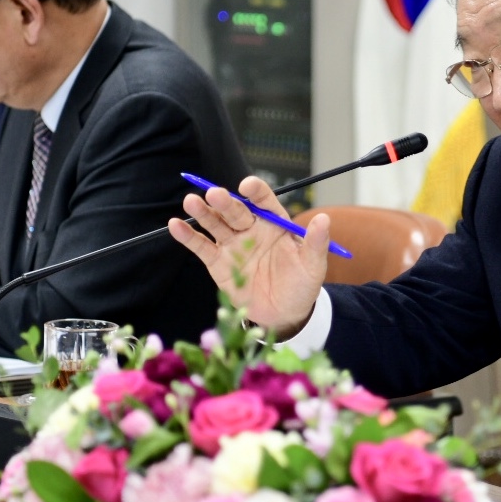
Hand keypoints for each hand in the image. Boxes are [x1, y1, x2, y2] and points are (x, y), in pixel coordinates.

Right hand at [167, 176, 328, 337]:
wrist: (284, 315)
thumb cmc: (301, 285)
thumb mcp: (313, 265)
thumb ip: (316, 242)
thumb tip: (325, 219)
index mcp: (274, 223)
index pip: (264, 201)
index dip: (256, 192)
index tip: (248, 186)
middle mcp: (251, 228)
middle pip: (236, 210)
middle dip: (225, 202)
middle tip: (214, 194)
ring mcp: (232, 244)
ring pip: (216, 223)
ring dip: (203, 212)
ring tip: (191, 202)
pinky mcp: (217, 262)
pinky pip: (201, 246)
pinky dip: (188, 236)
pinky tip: (175, 225)